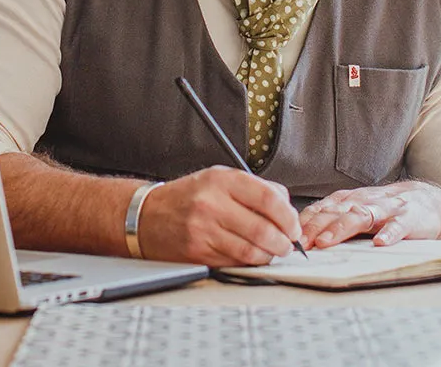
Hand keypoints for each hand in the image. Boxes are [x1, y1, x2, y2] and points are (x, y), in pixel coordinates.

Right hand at [136, 166, 302, 266]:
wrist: (146, 215)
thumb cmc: (187, 197)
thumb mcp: (218, 178)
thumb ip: (253, 188)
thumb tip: (286, 206)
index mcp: (221, 180)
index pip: (268, 198)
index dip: (288, 216)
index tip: (294, 225)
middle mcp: (211, 203)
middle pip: (263, 229)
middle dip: (283, 241)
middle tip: (288, 244)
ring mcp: (203, 230)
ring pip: (251, 250)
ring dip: (269, 255)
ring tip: (272, 252)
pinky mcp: (198, 253)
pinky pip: (234, 262)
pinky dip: (249, 262)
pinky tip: (251, 256)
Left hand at [299, 181, 440, 248]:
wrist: (427, 202)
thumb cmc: (385, 210)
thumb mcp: (356, 211)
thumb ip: (333, 221)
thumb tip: (300, 239)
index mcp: (348, 201)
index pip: (321, 209)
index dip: (304, 223)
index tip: (287, 237)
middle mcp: (364, 201)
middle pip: (335, 212)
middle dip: (315, 227)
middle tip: (300, 243)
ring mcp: (386, 209)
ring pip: (360, 216)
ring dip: (341, 228)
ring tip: (326, 242)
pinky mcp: (409, 219)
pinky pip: (398, 226)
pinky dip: (389, 234)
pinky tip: (381, 243)